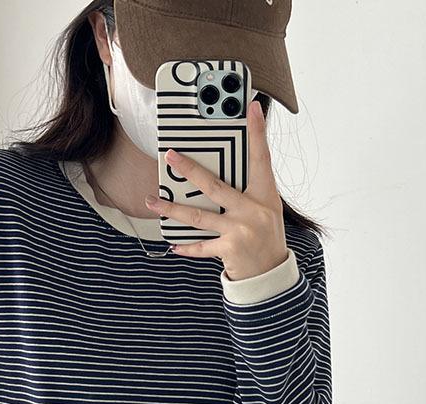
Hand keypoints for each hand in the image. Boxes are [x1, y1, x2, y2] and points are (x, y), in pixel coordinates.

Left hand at [143, 99, 289, 281]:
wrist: (272, 274)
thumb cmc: (267, 237)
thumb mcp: (266, 209)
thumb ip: (248, 191)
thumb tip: (218, 173)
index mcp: (265, 195)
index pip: (261, 158)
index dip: (257, 132)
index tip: (250, 107)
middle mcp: (253, 210)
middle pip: (215, 185)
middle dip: (189, 170)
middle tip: (170, 157)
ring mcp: (240, 230)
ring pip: (198, 216)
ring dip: (171, 208)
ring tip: (153, 201)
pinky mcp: (230, 249)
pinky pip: (201, 245)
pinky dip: (186, 247)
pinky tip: (173, 244)